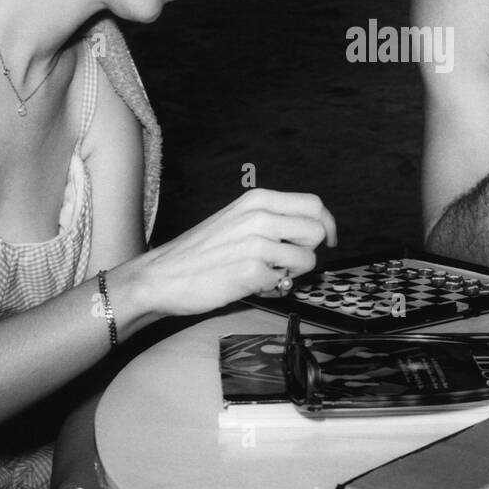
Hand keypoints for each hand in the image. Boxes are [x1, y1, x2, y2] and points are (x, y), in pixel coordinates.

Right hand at [128, 188, 337, 317]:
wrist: (161, 277)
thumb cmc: (200, 253)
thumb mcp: (237, 219)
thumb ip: (271, 218)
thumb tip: (313, 229)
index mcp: (257, 200)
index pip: (314, 205)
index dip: (326, 224)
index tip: (328, 240)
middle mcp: (259, 217)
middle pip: (316, 231)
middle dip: (308, 250)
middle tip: (286, 262)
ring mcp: (256, 244)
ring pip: (306, 259)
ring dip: (291, 273)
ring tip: (264, 273)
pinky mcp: (251, 272)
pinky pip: (284, 283)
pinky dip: (272, 288)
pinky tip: (250, 284)